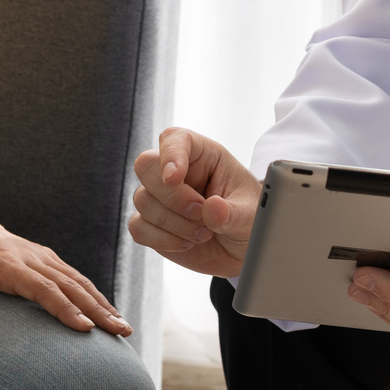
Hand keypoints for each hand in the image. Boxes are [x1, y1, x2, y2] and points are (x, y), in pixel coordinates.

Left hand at [0, 185, 131, 360]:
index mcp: (7, 264)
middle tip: (121, 332)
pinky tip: (106, 309)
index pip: (43, 288)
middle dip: (98, 309)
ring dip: (102, 302)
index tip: (87, 329)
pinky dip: (93, 292)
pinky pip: (74, 275)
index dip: (65, 309)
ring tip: (122, 326)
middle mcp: (30, 258)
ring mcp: (41, 255)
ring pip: (78, 279)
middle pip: (71, 285)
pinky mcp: (44, 257)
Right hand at [127, 126, 260, 277]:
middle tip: (200, 213)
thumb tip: (212, 209)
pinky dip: (162, 240)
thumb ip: (233, 213)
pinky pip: (138, 227)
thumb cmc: (249, 220)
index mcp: (202, 154)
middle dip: (172, 197)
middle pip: (146, 166)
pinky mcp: (151, 223)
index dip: (170, 154)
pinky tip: (186, 243)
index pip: (174, 139)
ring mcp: (160, 197)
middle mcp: (177, 171)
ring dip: (174, 224)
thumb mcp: (251, 215)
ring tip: (204, 233)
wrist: (241, 250)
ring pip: (143, 200)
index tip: (174, 178)